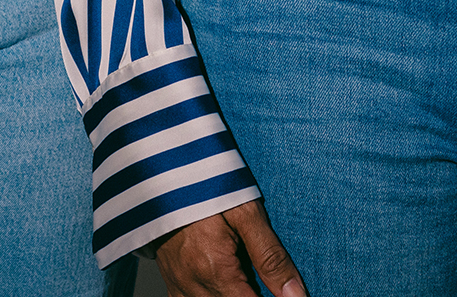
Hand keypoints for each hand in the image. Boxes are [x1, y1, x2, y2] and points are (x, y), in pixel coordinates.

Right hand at [156, 199, 305, 296]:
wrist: (161, 172)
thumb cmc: (205, 185)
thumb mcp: (245, 213)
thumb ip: (271, 256)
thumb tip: (295, 294)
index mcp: (215, 271)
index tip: (284, 293)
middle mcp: (194, 286)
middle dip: (252, 293)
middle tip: (256, 270)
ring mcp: (180, 286)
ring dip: (233, 294)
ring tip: (243, 274)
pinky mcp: (171, 281)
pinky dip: (213, 295)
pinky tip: (223, 282)